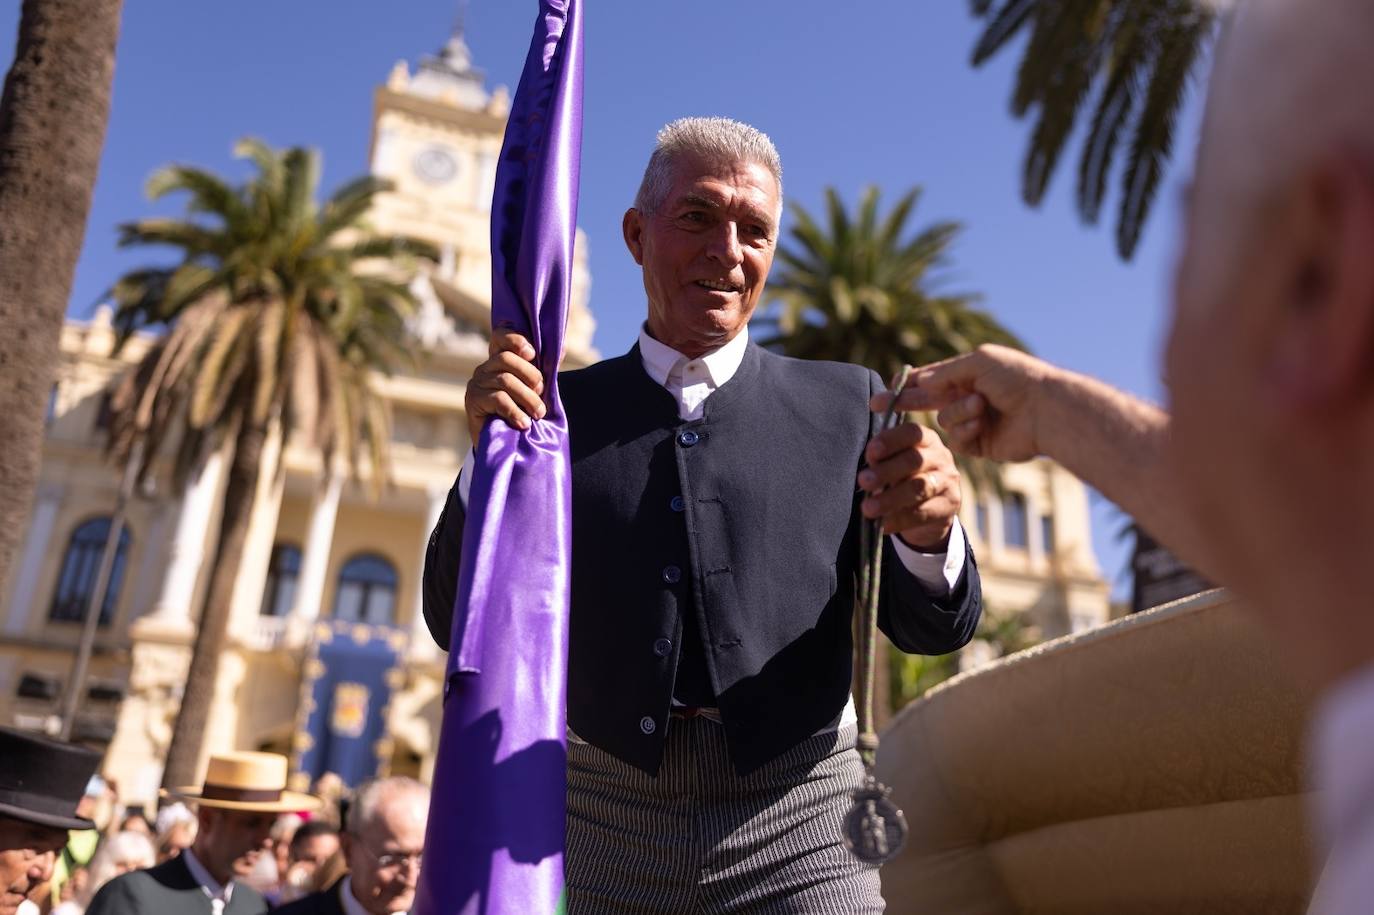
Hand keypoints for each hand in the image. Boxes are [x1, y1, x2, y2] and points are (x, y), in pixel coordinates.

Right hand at [465, 329, 545, 444]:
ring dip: (527, 397)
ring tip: (538, 414)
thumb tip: (561, 349)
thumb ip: (544, 369)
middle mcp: (485, 368)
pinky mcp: (473, 401)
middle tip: (542, 393)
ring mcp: (477, 383)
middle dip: (530, 375)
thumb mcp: (534, 389)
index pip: (500, 337)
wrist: (503, 444)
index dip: (515, 339)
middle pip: (506, 358)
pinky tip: (524, 423)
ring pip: (505, 380)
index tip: (532, 353)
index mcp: (499, 360)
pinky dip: (515, 411)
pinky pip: (498, 399)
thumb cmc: (522, 411)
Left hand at [858, 420, 960, 549]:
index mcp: (925, 439)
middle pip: (915, 460)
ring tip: (868, 508)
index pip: (912, 433)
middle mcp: (940, 457)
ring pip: (920, 487)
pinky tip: (883, 525)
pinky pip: (922, 513)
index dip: (891, 440)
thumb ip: (883, 460)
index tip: (870, 452)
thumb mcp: (896, 463)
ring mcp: (947, 481)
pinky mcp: (949, 506)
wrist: (931, 509)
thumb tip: (867, 466)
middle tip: (863, 480)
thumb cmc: (904, 477)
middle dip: (886, 470)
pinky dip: (899, 520)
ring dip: (891, 498)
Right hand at [870, 344, 1053, 462]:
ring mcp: (973, 421)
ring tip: (982, 407)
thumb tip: (920, 382)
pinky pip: (957, 441)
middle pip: (927, 401)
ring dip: (959, 413)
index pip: (930, 378)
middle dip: (904, 402)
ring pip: (944, 421)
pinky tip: (983, 425)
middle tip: (876, 405)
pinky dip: (967, 431)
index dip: (907, 383)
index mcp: (968, 374)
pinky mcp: (979, 444)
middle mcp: (968, 397)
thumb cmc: (1017, 378)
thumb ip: (945, 373)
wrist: (1046, 410)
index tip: (886, 389)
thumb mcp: (979, 362)